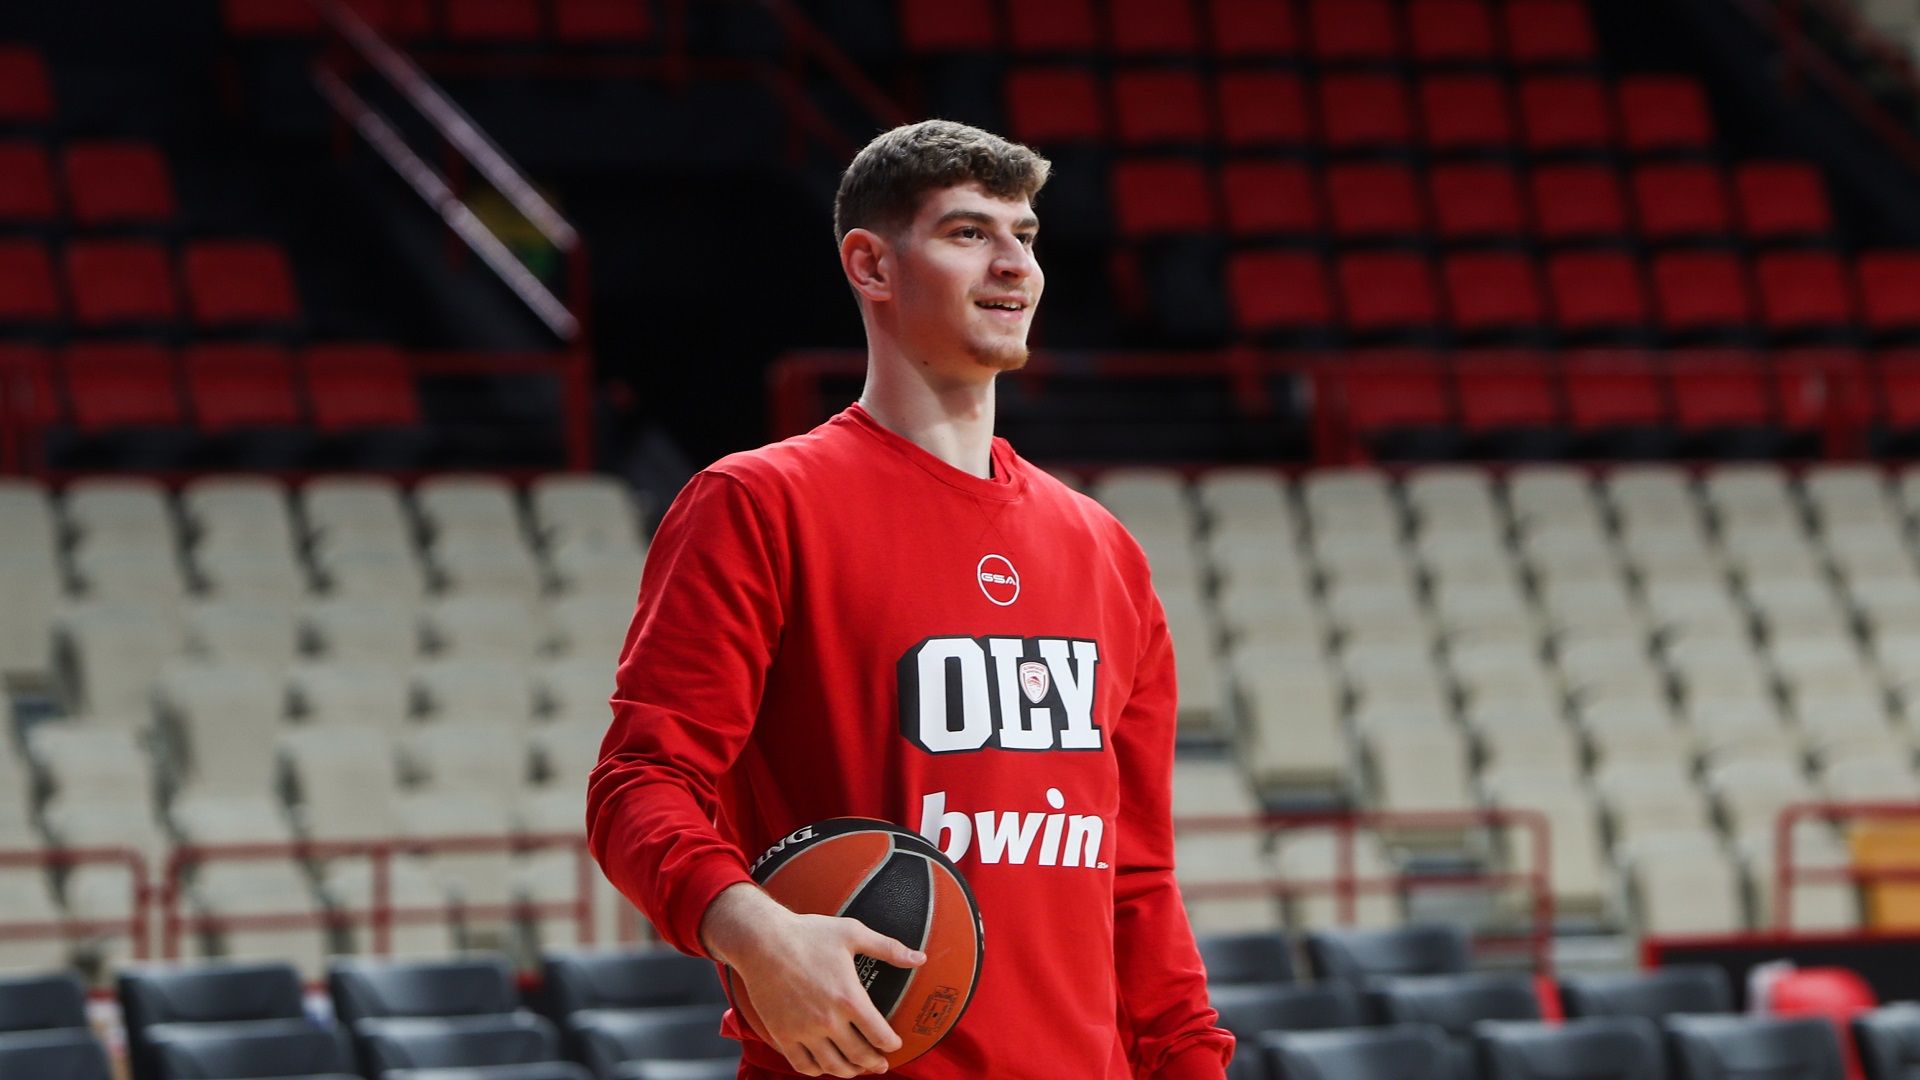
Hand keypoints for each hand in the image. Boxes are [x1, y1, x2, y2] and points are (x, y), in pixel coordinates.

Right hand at [701, 884, 926, 1076]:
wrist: (762, 941)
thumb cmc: (808, 934)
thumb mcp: (852, 933)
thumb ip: (888, 948)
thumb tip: (919, 958)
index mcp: (849, 998)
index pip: (880, 1035)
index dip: (892, 1045)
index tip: (895, 1045)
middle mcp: (828, 1020)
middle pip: (859, 1056)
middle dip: (875, 1063)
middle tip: (880, 1064)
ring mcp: (804, 1031)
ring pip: (833, 1066)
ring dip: (850, 1071)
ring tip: (856, 1068)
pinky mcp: (783, 1035)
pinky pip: (804, 1065)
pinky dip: (818, 1070)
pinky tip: (825, 1064)